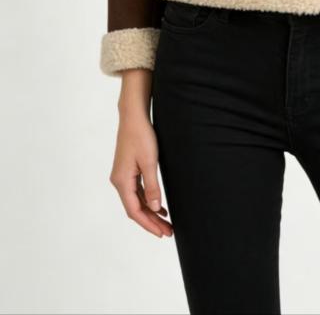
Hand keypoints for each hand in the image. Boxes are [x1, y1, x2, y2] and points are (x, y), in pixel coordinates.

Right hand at [109, 91, 172, 238]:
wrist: (133, 117)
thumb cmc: (141, 136)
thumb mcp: (150, 162)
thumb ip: (152, 186)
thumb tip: (154, 208)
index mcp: (122, 181)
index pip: (134, 211)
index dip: (148, 224)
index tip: (161, 233)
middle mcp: (119, 181)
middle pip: (135, 209)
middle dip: (151, 222)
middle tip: (168, 232)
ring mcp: (123, 176)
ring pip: (136, 201)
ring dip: (150, 212)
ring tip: (166, 223)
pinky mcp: (128, 171)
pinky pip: (137, 192)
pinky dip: (147, 201)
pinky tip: (159, 206)